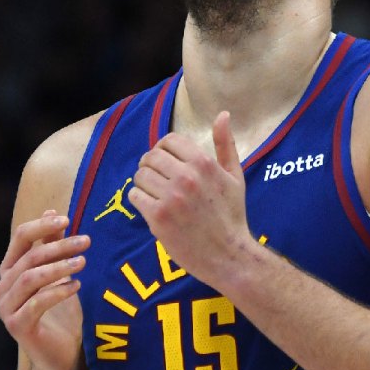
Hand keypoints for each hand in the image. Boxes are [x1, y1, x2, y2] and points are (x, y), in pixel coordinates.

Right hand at [0, 210, 89, 369]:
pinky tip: (76, 286)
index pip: (20, 237)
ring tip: (83, 262)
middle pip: (30, 257)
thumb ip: (53, 245)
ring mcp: (6, 308)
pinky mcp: (16, 326)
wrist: (59, 355)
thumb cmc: (60, 312)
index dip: (42, 225)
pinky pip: (37, 303)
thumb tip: (52, 211)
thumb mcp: (59, 273)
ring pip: (31, 278)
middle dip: (59, 246)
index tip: (67, 219)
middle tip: (86, 242)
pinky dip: (58, 291)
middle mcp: (3, 287)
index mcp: (10, 270)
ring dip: (59, 267)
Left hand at [129, 111, 251, 285]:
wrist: (228, 255)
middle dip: (150, 166)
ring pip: (140, 175)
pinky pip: (135, 196)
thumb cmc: (232, 215)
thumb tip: (223, 114)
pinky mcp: (158, 217)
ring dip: (143, 183)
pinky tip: (152, 207)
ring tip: (155, 193)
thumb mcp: (235, 176)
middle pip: (151, 157)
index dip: (163, 149)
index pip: (168, 141)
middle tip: (157, 179)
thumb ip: (225, 144)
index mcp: (203, 163)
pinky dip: (140, 200)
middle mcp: (186, 177)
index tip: (166, 162)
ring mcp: (170, 197)